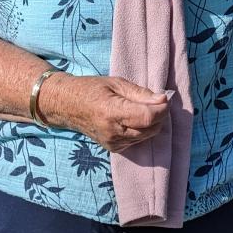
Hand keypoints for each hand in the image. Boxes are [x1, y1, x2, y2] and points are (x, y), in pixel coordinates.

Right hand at [42, 74, 168, 152]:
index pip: (148, 117)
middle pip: (151, 129)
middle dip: (160, 115)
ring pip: (147, 136)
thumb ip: (141, 93)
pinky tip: (135, 119)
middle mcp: (113, 133)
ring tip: (145, 108)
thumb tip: (163, 99)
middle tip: (157, 101)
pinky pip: (138, 141)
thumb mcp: (116, 83)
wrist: (67, 106)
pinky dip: (143, 130)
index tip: (165, 98)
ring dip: (153, 123)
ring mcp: (113, 143)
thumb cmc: (91, 89)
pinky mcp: (114, 149)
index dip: (162, 109)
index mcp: (112, 112)